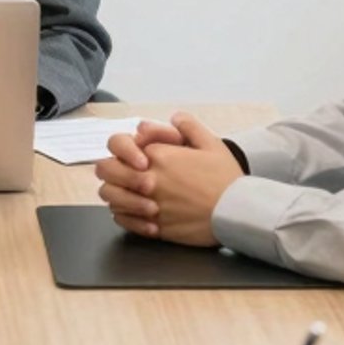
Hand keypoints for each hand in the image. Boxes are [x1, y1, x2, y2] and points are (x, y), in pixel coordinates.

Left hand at [98, 112, 241, 245]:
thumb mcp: (211, 143)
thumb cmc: (225, 178)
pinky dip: (123, 214)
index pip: (118, 144)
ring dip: (115, 192)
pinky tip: (135, 212)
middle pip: (106, 170)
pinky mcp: (153, 227)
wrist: (237, 213)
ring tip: (128, 192)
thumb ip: (189, 125)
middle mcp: (148, 179)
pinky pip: (122, 219)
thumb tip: (174, 117)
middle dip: (111, 168)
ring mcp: (148, 204)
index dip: (121, 148)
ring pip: (110, 196)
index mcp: (158, 155)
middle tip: (121, 173)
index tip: (133, 155)